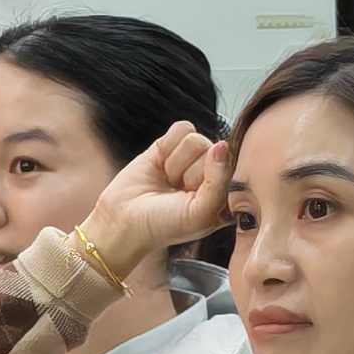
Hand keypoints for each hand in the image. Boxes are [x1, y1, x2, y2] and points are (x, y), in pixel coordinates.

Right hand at [81, 123, 232, 279]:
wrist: (123, 222)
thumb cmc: (164, 225)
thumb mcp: (201, 212)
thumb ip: (219, 181)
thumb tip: (222, 145)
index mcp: (224, 192)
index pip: (230, 167)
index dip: (210, 179)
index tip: (193, 199)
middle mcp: (209, 173)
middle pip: (213, 149)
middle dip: (190, 171)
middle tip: (176, 191)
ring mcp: (189, 158)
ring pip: (196, 138)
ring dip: (176, 162)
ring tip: (167, 180)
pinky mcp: (169, 146)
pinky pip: (181, 128)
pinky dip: (168, 146)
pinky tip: (160, 165)